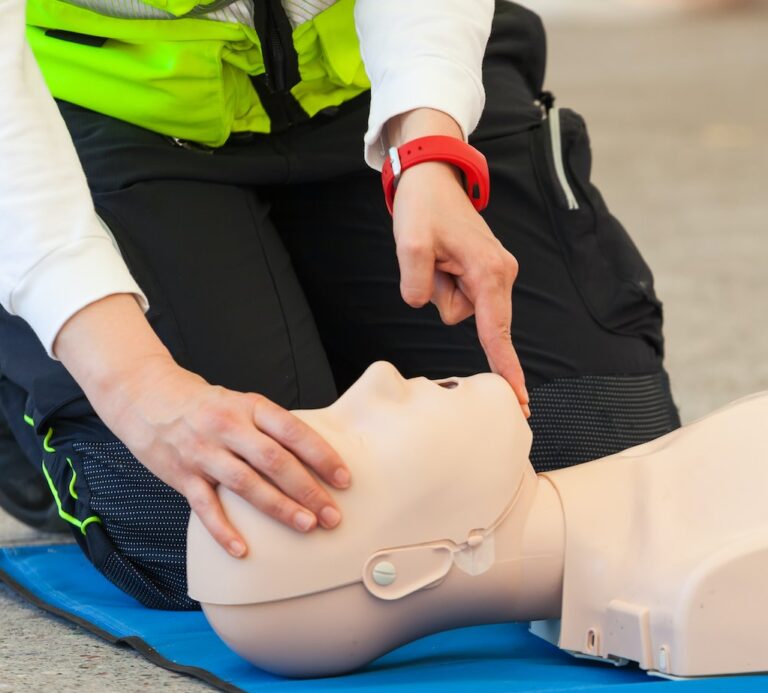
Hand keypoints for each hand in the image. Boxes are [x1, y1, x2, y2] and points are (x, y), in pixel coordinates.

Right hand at [54, 295, 350, 557]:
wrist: (147, 396)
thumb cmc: (206, 405)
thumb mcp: (242, 403)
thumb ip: (271, 427)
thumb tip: (314, 456)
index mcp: (250, 407)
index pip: (293, 432)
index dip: (322, 455)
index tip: (344, 479)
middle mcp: (228, 427)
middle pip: (275, 461)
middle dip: (308, 490)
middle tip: (332, 515)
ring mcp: (204, 452)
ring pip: (246, 484)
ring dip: (279, 508)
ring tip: (307, 526)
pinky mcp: (181, 475)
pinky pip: (205, 507)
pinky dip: (224, 531)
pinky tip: (242, 550)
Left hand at [386, 110, 529, 416]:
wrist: (433, 180)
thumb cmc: (424, 207)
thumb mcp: (409, 242)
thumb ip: (416, 281)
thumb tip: (424, 303)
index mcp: (489, 271)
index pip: (496, 331)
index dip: (505, 367)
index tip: (518, 399)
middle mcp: (500, 275)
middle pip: (468, 318)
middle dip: (444, 296)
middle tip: (431, 258)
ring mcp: (495, 274)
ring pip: (459, 308)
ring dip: (441, 287)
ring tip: (435, 255)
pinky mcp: (484, 273)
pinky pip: (460, 296)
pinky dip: (445, 283)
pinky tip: (441, 258)